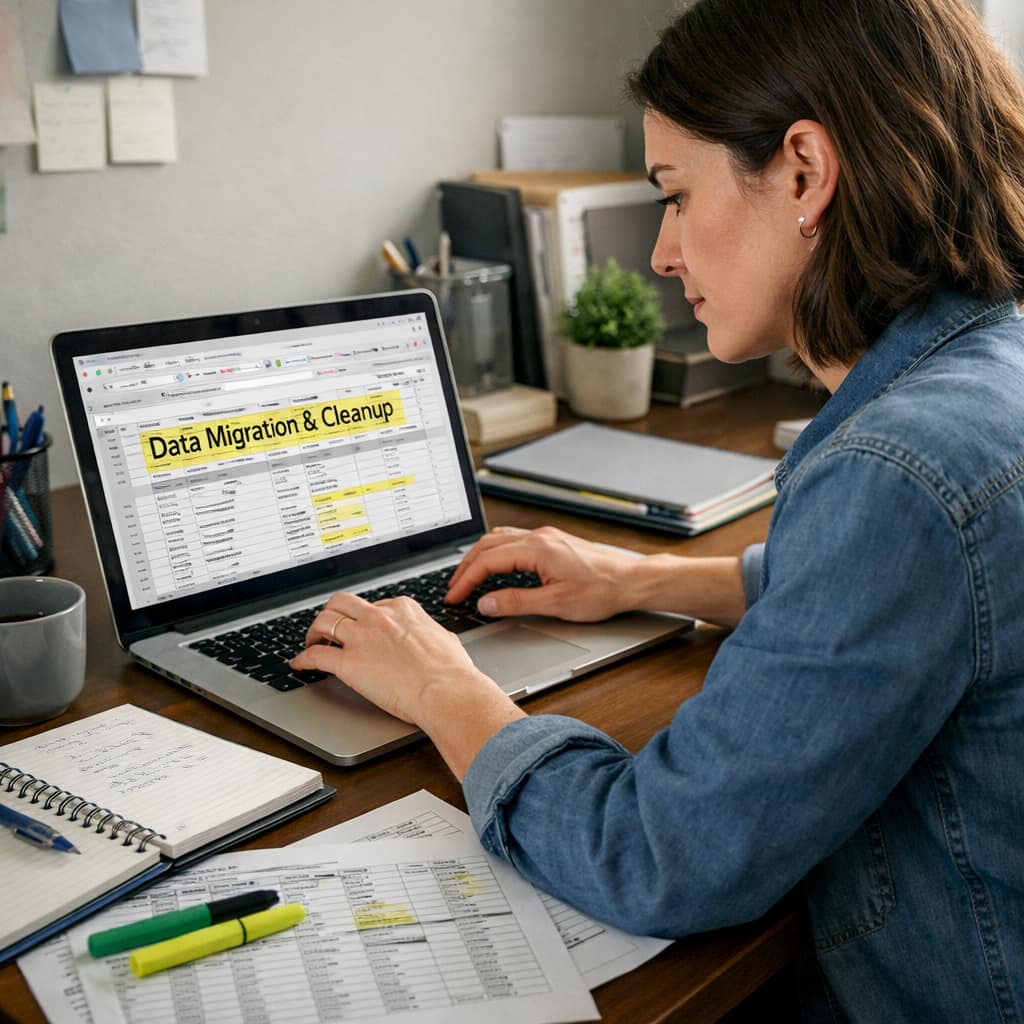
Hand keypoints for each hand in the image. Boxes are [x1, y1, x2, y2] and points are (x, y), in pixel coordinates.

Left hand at [290, 591, 492, 723]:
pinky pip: (316, 654)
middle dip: (333, 612)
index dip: (364, 616)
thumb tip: (431, 636)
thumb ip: (430, 634)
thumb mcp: (445, 639)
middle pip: (342, 603)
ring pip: (324, 621)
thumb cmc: (451, 671)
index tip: (362, 626)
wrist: (446, 690)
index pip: (374, 604)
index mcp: (402, 609)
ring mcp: (361, 638)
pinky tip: (300, 664)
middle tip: (329, 626)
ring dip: (314, 631)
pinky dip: (303, 658)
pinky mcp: (348, 663)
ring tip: (312, 642)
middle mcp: (378, 617)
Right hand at [446, 525, 641, 621]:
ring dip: (480, 556)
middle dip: (466, 566)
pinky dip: (496, 552)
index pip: (487, 560)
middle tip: (453, 587)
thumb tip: (487, 603)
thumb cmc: (602, 591)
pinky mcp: (553, 542)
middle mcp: (539, 537)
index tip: (454, 595)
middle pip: (488, 544)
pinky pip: (514, 540)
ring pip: (500, 539)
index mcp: (537, 549)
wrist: (631, 580)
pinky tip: (496, 565)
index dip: (465, 579)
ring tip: (468, 577)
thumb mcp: (556, 603)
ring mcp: (546, 537)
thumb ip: (517, 602)